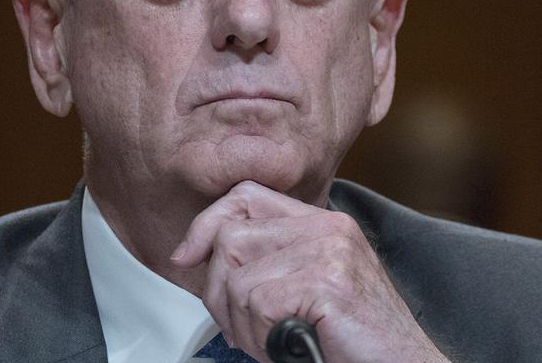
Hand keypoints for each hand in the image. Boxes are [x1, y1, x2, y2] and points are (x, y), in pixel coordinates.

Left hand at [170, 181, 449, 361]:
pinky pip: (258, 302)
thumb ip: (269, 263)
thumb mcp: (307, 289)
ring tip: (275, 341)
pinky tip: (289, 345)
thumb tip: (198, 256)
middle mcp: (327, 228)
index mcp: (322, 224)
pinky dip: (261, 336)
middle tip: (246, 328)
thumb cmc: (355, 342)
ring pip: (238, 278)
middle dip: (222, 294)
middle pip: (231, 239)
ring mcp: (330, 251)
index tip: (187, 256)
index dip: (207, 224)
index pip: (246, 196)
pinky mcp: (328, 282)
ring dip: (243, 324)